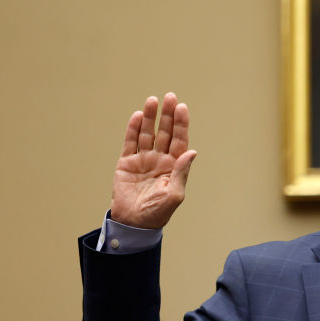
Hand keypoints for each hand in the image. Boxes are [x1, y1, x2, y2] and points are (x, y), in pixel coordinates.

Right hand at [110, 93, 196, 228]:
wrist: (134, 223)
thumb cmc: (158, 212)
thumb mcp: (174, 194)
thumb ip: (181, 172)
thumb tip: (192, 152)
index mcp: (174, 166)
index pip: (179, 140)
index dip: (181, 124)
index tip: (182, 108)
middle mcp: (160, 159)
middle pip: (165, 132)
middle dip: (167, 115)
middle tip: (170, 97)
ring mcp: (143, 159)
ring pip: (147, 133)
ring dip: (150, 117)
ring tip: (152, 101)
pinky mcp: (127, 162)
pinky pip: (131, 142)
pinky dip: (133, 129)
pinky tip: (138, 116)